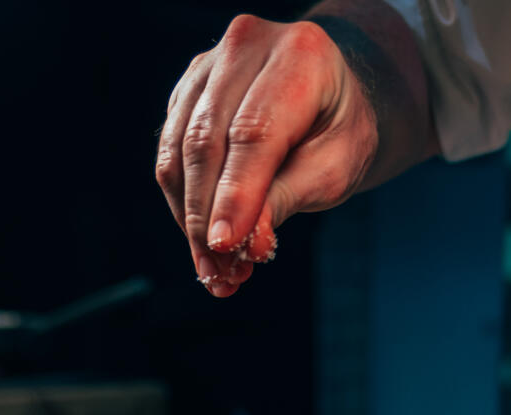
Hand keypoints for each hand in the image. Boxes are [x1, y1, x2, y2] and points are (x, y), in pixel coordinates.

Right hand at [156, 15, 377, 296]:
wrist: (330, 96)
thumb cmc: (339, 130)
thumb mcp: (335, 167)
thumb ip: (288, 198)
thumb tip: (245, 243)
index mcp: (299, 56)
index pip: (253, 133)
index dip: (236, 194)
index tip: (225, 247)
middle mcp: (246, 45)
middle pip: (206, 140)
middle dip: (209, 218)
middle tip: (221, 274)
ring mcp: (208, 64)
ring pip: (179, 151)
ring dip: (191, 219)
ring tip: (216, 270)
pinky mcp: (187, 90)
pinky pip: (170, 153)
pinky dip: (184, 204)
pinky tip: (205, 242)